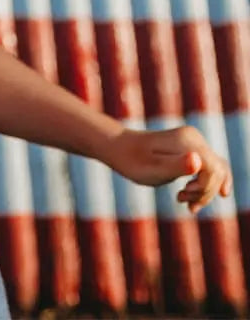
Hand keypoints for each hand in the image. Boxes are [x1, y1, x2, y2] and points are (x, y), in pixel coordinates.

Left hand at [106, 125, 232, 211]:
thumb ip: (177, 165)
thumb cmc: (134, 161)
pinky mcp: (192, 149)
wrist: (119, 148)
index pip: (214, 170)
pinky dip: (205, 185)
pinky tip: (193, 197)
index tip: (182, 195)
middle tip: (181, 199)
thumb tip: (197, 160)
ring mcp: (194, 142)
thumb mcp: (154, 169)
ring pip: (216, 172)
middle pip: (218, 172)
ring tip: (182, 199)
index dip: (204, 188)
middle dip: (205, 192)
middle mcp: (195, 138)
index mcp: (189, 141)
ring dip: (204, 191)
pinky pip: (210, 169)